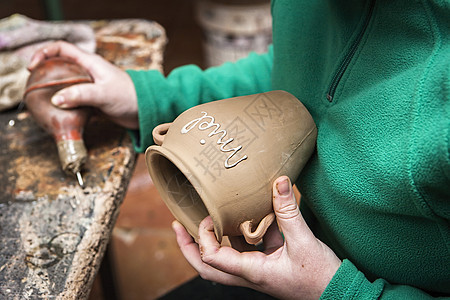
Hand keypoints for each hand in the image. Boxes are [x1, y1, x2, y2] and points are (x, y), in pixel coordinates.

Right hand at [28, 41, 138, 128]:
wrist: (147, 110)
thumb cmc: (130, 97)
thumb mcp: (104, 94)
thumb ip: (81, 95)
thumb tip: (57, 98)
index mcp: (91, 63)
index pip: (62, 49)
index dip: (44, 53)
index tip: (33, 67)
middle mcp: (89, 71)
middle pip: (61, 65)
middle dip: (46, 72)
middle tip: (35, 86)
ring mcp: (91, 85)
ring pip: (67, 83)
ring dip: (55, 90)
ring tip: (44, 100)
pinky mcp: (94, 99)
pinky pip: (74, 97)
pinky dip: (65, 103)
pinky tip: (60, 112)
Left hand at [172, 176, 341, 299]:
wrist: (337, 293)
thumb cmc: (320, 276)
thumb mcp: (304, 241)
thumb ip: (288, 211)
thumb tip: (279, 182)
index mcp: (253, 272)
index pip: (212, 259)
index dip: (203, 237)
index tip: (208, 217)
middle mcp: (249, 274)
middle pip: (207, 267)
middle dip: (188, 248)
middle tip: (177, 226)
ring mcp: (257, 270)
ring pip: (223, 260)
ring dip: (210, 241)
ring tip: (203, 219)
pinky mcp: (267, 264)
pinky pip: (246, 250)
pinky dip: (240, 235)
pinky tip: (244, 217)